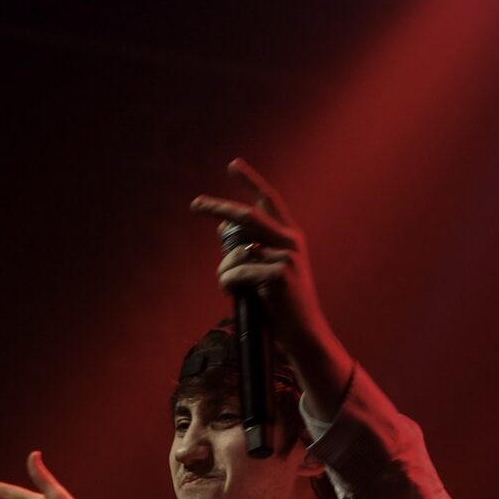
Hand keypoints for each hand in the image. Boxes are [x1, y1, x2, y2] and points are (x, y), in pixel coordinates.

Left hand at [190, 157, 331, 360]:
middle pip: (247, 217)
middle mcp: (291, 241)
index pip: (269, 201)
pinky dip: (228, 284)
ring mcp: (285, 257)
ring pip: (236, 252)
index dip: (250, 181)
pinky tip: (239, 295)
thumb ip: (249, 248)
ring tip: (231, 286)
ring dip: (224, 271)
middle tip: (195, 203)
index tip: (233, 165)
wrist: (303, 333)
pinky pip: (236, 273)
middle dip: (218, 208)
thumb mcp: (265, 271)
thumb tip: (222, 227)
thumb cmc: (282, 304)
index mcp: (290, 237)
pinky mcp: (277, 275)